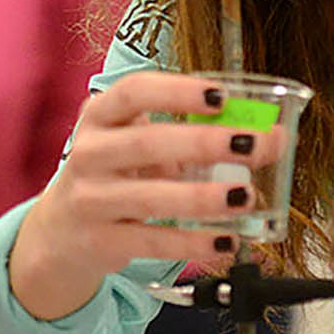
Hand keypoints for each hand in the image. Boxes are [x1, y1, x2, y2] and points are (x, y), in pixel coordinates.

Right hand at [8, 71, 282, 318]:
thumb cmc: (117, 175)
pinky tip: (227, 241)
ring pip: (150, 197)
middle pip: (147, 143)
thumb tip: (272, 136)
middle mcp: (89, 153)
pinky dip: (193, 242)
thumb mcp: (144, 146)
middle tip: (251, 145)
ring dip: (203, 198)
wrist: (61, 231)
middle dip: (204, 143)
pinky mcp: (99, 241)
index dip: (178, 91)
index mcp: (100, 116)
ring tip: (246, 196)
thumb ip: (198, 136)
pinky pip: (152, 241)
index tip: (221, 95)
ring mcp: (90, 199)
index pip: (134, 92)